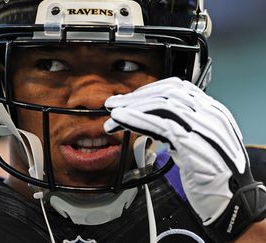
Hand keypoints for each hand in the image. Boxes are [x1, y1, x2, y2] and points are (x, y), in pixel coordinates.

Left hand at [104, 77, 265, 240]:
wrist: (234, 202)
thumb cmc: (215, 178)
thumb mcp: (198, 146)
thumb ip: (181, 129)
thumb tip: (151, 121)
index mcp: (213, 113)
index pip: (177, 88)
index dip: (149, 91)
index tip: (130, 98)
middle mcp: (210, 115)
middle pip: (167, 93)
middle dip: (137, 97)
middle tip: (114, 104)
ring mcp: (204, 127)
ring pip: (161, 105)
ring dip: (132, 108)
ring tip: (112, 115)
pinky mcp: (193, 142)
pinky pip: (159, 124)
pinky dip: (136, 119)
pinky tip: (121, 119)